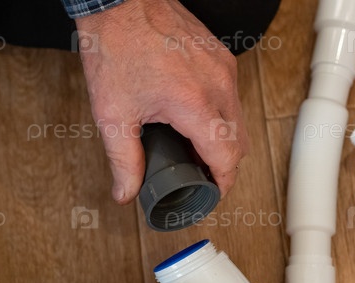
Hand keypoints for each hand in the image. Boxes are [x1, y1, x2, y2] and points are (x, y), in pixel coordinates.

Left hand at [75, 0, 249, 203]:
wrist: (121, 1)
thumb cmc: (117, 45)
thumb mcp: (114, 113)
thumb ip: (123, 160)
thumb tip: (126, 191)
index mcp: (195, 104)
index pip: (228, 158)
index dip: (222, 183)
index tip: (212, 192)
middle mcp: (218, 85)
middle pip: (240, 143)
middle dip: (224, 165)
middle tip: (202, 175)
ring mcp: (223, 68)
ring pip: (238, 119)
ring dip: (222, 138)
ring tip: (194, 146)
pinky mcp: (221, 56)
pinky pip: (231, 95)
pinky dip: (219, 113)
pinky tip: (193, 116)